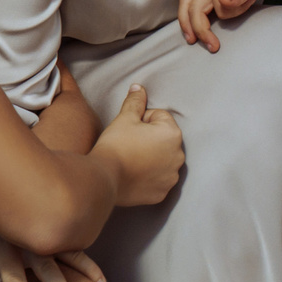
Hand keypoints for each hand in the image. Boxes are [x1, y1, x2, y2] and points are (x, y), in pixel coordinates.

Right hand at [92, 84, 182, 205]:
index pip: (159, 117)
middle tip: (129, 145)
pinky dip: (148, 177)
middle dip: (149, 139)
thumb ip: (136, 101)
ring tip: (131, 160)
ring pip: (162, 160)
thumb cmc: (115, 145)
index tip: (129, 131)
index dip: (141, 120)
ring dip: (151, 158)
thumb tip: (139, 88)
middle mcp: (178, 156)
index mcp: (172, 134)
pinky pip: (158, 180)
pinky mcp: (162, 193)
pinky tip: (134, 175)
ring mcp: (171, 177)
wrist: (103, 178)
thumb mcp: (125, 118)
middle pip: (163, 139)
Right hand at [176, 0, 281, 52]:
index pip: (218, 8)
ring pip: (187, 3)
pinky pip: (192, 2)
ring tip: (190, 39)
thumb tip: (222, 2)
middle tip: (212, 47)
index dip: (232, 13)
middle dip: (199, 29)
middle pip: (193, 8)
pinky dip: (190, 14)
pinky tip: (192, 25)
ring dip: (186, 21)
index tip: (248, 5)